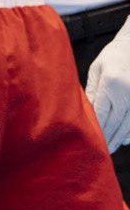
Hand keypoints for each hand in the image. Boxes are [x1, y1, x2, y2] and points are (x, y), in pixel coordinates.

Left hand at [86, 18, 129, 151]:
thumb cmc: (113, 57)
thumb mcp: (97, 70)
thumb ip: (92, 91)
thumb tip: (84, 112)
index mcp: (112, 84)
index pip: (102, 113)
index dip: (96, 129)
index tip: (89, 141)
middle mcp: (128, 93)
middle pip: (116, 123)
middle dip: (107, 138)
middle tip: (99, 152)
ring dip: (120, 139)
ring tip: (110, 148)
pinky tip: (123, 139)